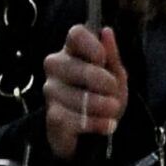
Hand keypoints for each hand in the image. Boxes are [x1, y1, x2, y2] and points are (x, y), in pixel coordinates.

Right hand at [43, 24, 127, 159]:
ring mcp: (51, 90)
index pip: (76, 34)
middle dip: (103, 82)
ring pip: (79, 97)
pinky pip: (75, 118)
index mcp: (73, 50)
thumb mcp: (115, 76)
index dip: (92, 45)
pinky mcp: (51, 116)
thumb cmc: (102, 96)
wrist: (91, 133)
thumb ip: (112, 56)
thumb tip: (106, 32)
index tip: (103, 59)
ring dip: (102, 106)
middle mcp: (56, 66)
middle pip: (78, 67)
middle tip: (114, 93)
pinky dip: (96, 123)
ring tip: (113, 111)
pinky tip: (107, 125)